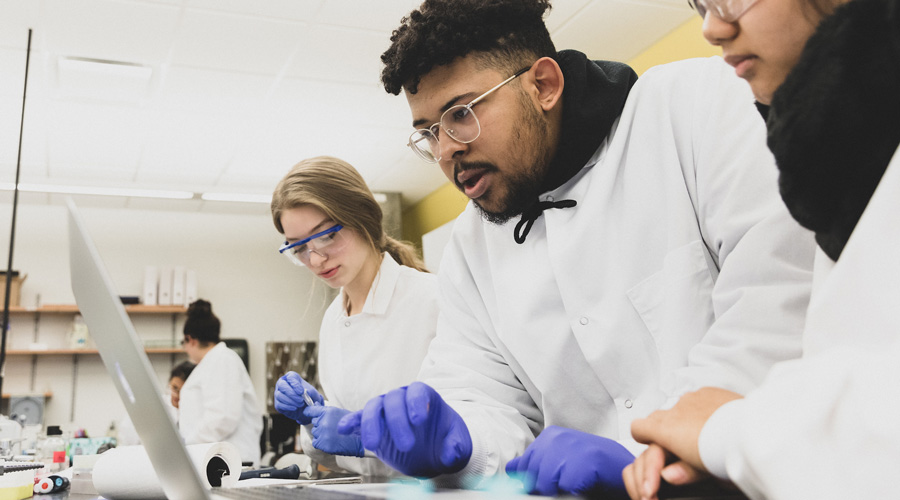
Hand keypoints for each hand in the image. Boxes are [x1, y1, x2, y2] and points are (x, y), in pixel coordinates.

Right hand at [274, 372, 323, 424]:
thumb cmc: (309, 396)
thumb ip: (310, 391)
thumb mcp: (312, 393)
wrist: (306, 408)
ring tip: (300, 404)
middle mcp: (282, 383)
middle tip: (301, 400)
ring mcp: (278, 393)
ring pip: (280, 395)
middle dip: (291, 394)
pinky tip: (295, 408)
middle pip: (282, 385)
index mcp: (291, 377)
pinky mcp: (277, 403)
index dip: (295, 385)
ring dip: (291, 401)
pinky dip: (287, 407)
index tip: (301, 392)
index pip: (290, 377)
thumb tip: (305, 392)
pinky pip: (279, 404)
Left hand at [303, 405, 363, 456]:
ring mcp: (322, 433)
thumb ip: (326, 411)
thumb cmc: (353, 425)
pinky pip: (316, 442)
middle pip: (315, 422)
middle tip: (332, 428)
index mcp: (328, 411)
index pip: (311, 410)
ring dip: (322, 434)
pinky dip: (321, 443)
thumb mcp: (340, 413)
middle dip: (321, 424)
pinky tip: (331, 441)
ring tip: (334, 435)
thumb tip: (315, 405)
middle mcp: (323, 422)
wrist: (361, 439)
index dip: (309, 411)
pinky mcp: (323, 444)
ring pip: (315, 432)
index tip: (307, 412)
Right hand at [336, 382, 471, 477]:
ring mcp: (385, 410)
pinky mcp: (373, 425)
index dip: (417, 402)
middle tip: (407, 445)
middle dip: (397, 421)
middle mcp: (403, 398)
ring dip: (371, 424)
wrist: (433, 452)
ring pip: (374, 407)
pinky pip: (359, 418)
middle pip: (394, 400)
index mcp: (425, 396)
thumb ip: (456, 446)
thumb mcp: (458, 444)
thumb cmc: (446, 441)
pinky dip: (351, 422)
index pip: (418, 390)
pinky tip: (343, 429)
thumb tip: (451, 452)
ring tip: (373, 444)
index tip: (420, 419)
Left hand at [505, 425, 633, 497]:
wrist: (625, 466)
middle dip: (546, 486)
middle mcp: (559, 438)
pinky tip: (584, 484)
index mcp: (551, 435)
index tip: (551, 482)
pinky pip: (565, 487)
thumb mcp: (561, 459)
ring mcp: (571, 449)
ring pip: (546, 482)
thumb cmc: (593, 466)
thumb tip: (511, 469)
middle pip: (534, 476)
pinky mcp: (585, 463)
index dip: (534, 479)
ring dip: (559, 489)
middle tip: (567, 484)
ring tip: (575, 484)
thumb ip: (537, 463)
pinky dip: (573, 491)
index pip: (525, 464)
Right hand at [626, 387, 742, 498]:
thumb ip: (682, 471)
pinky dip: (702, 409)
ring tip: (702, 434)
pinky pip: (697, 399)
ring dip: (684, 419)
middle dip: (663, 430)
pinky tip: (715, 421)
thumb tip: (668, 475)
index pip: (639, 428)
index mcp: (667, 430)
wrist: (756, 429)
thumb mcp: (703, 471)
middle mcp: (676, 410)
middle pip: (656, 417)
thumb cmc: (729, 451)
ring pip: (678, 407)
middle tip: (677, 445)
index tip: (648, 443)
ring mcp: (693, 398)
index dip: (642, 436)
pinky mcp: (710, 391)